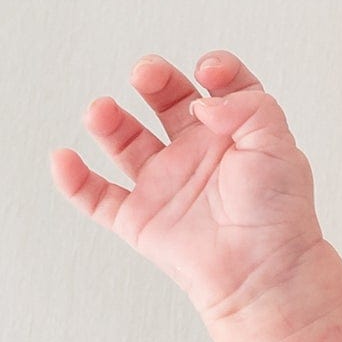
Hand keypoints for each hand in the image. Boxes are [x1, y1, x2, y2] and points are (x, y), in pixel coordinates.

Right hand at [49, 52, 325, 321]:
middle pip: (166, 100)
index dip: (215, 70)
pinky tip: (63, 159)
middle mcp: (197, 153)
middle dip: (153, 79)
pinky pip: (97, 197)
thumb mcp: (277, 142)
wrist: (264, 271)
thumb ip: (247, 104)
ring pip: (125, 141)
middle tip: (144, 75)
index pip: (221, 87)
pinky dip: (73, 180)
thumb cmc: (277, 213)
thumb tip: (202, 100)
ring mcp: (166, 185)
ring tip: (100, 112)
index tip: (209, 73)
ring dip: (108, 121)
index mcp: (234, 134)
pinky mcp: (140, 220)